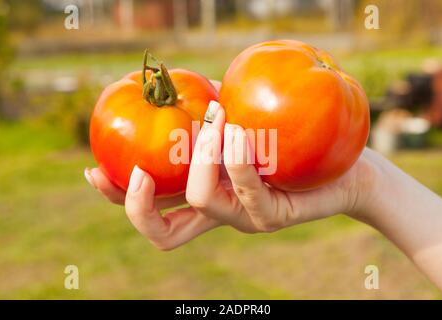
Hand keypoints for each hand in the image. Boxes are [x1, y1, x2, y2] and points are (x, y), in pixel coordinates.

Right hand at [85, 99, 381, 249]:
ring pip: (203, 203)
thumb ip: (206, 106)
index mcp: (206, 194)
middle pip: (164, 235)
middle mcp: (222, 214)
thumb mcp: (240, 117)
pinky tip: (236, 128)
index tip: (94, 170)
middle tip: (136, 169)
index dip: (118, 199)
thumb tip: (170, 81)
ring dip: (198, 157)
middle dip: (137, 206)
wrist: (347, 164)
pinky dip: (235, 157)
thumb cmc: (292, 138)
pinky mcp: (274, 215)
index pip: (153, 210)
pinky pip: (246, 190)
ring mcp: (246, 219)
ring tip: (213, 120)